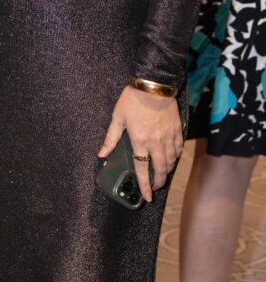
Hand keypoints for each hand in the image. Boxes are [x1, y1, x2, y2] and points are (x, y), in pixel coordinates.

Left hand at [98, 85, 183, 201]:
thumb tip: (101, 154)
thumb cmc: (133, 99)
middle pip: (160, 169)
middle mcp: (156, 142)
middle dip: (158, 182)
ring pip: (171, 161)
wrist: (153, 84)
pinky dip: (176, 157)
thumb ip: (111, 138)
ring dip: (167, 171)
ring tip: (162, 175)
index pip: (142, 168)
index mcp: (139, 140)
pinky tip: (172, 159)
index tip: (147, 197)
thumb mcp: (118, 117)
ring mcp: (169, 137)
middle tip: (155, 188)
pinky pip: (179, 149)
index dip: (144, 185)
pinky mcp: (178, 130)